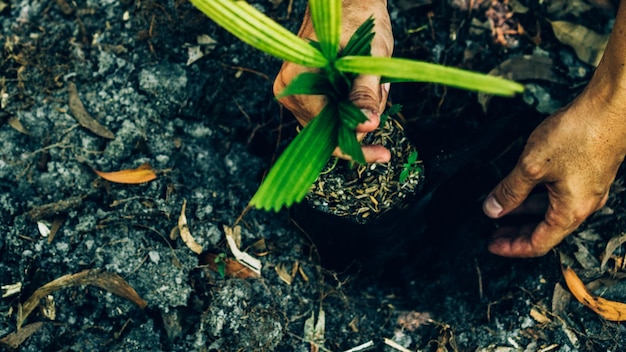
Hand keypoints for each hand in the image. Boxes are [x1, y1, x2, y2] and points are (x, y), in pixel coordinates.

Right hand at [273, 0, 392, 162]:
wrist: (348, 1)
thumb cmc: (358, 20)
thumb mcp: (369, 57)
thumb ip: (366, 94)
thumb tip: (368, 126)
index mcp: (297, 82)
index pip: (325, 132)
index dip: (356, 146)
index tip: (383, 155)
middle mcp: (289, 91)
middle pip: (327, 132)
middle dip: (360, 123)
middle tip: (382, 97)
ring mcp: (294, 93)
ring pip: (330, 125)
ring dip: (357, 114)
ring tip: (374, 85)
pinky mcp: (303, 93)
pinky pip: (328, 114)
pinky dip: (350, 109)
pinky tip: (365, 90)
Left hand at [483, 94, 625, 256]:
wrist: (611, 107)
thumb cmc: (577, 135)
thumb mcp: (531, 167)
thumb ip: (510, 191)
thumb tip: (491, 210)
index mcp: (570, 211)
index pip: (538, 244)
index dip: (512, 248)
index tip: (491, 246)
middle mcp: (583, 205)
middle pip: (545, 231)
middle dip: (516, 233)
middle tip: (492, 235)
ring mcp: (587, 189)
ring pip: (551, 211)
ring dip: (525, 213)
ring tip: (501, 211)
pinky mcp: (588, 173)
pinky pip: (558, 194)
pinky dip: (537, 197)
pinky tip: (522, 189)